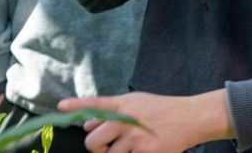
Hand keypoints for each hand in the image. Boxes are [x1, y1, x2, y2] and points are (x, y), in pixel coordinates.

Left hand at [59, 90, 232, 152]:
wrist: (191, 118)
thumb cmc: (162, 110)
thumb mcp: (136, 103)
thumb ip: (111, 112)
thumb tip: (87, 123)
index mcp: (124, 104)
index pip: (95, 104)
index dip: (76, 106)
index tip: (60, 107)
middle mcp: (126, 119)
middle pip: (93, 142)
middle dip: (95, 149)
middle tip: (106, 148)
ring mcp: (135, 137)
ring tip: (130, 147)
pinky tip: (142, 150)